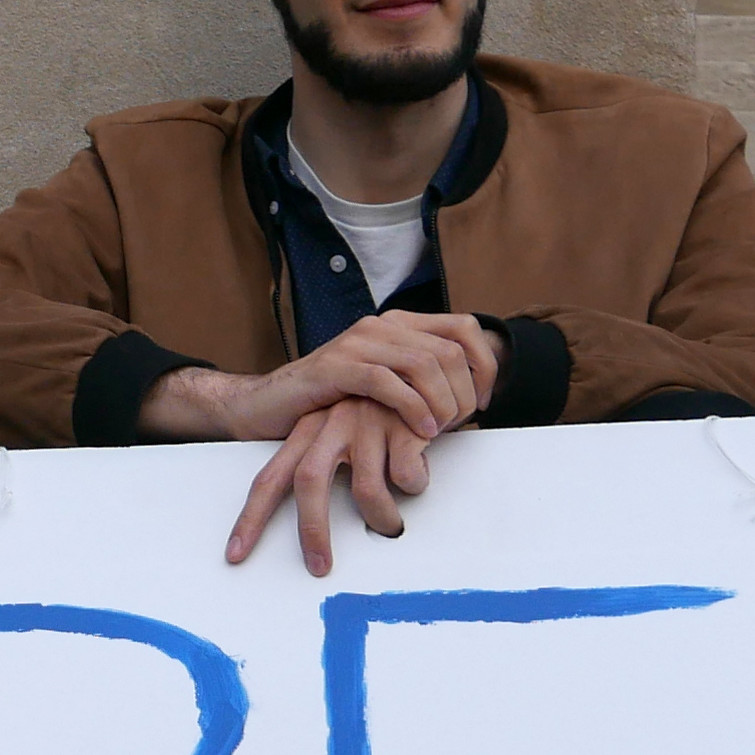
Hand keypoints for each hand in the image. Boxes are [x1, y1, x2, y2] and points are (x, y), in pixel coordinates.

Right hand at [142, 312, 502, 444]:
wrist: (269, 405)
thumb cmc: (331, 403)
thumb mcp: (385, 387)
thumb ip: (421, 382)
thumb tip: (470, 401)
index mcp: (398, 324)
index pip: (465, 328)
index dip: (485, 365)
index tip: (482, 403)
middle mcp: (381, 325)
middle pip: (449, 350)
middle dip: (463, 392)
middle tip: (459, 425)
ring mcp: (357, 342)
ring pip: (424, 363)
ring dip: (442, 401)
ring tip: (440, 430)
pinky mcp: (335, 367)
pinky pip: (387, 381)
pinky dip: (413, 407)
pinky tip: (422, 430)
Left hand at [227, 399, 435, 575]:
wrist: (424, 370)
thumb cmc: (384, 412)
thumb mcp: (346, 433)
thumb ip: (329, 469)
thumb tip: (313, 526)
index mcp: (308, 430)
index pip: (269, 478)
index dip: (251, 518)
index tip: (236, 553)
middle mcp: (331, 423)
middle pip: (308, 482)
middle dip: (312, 531)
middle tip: (319, 566)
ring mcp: (366, 421)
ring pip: (367, 491)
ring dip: (382, 519)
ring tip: (391, 526)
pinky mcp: (401, 422)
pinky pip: (407, 478)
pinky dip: (415, 486)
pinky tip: (418, 474)